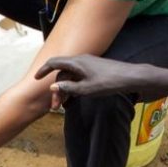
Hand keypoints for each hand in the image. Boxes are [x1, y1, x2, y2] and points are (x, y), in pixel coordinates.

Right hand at [34, 55, 162, 108]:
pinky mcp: (94, 70)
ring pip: (70, 77)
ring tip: (64, 106)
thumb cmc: (109, 82)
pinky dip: (73, 88)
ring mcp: (88, 65)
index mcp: (77, 62)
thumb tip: (52, 87)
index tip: (36, 79)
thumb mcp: (87, 89)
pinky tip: (74, 99)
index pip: (54, 63)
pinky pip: (78, 78)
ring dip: (65, 90)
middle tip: (55, 106)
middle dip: (57, 89)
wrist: (131, 77)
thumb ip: (69, 89)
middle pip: (62, 73)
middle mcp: (81, 60)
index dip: (43, 70)